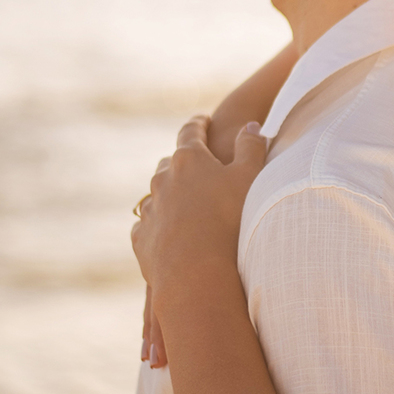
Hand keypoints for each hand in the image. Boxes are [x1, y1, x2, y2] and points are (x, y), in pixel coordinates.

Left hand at [131, 116, 268, 308]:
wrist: (197, 273)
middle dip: (183, 161)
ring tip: (186, 202)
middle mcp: (162, 179)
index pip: (191, 131)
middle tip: (197, 165)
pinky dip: (160, 223)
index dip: (198, 124)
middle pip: (170, 162)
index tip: (202, 120)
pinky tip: (172, 232)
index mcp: (188, 158)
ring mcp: (149, 209)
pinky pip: (149, 224)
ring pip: (157, 193)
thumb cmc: (230, 220)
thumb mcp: (251, 177)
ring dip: (170, 193)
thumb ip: (251, 147)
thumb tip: (251, 127)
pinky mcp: (142, 237)